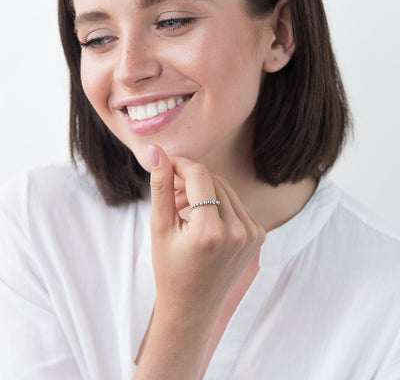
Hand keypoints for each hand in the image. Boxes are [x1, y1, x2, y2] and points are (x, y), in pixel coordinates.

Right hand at [133, 145, 264, 379]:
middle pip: (214, 180)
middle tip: (172, 193)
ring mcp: (253, 234)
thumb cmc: (170, 269)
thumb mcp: (159, 228)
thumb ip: (161, 186)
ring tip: (183, 207)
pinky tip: (202, 218)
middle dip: (190, 179)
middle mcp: (238, 231)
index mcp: (210, 232)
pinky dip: (218, 202)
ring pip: (226, 189)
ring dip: (204, 190)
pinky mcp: (259, 236)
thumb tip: (156, 151)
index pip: (200, 175)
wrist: (194, 306)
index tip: (166, 164)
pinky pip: (236, 204)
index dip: (181, 164)